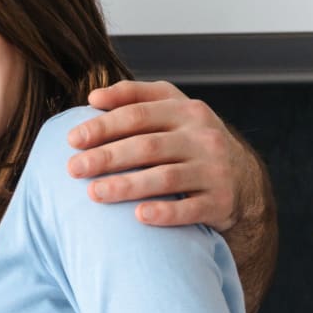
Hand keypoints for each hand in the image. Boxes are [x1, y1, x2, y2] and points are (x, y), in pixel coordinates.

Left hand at [67, 79, 247, 231]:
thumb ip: (134, 97)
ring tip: (94, 193)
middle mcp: (202, 137)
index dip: (103, 126)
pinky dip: (166, 212)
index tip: (72, 139)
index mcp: (185, 111)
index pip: (138, 114)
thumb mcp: (170, 110)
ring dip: (127, 185)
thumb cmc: (188, 140)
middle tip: (73, 169)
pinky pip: (191, 209)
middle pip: (147, 146)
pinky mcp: (221, 201)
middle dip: (107, 157)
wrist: (241, 180)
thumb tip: (94, 96)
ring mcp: (214, 169)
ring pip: (166, 177)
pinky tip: (139, 216)